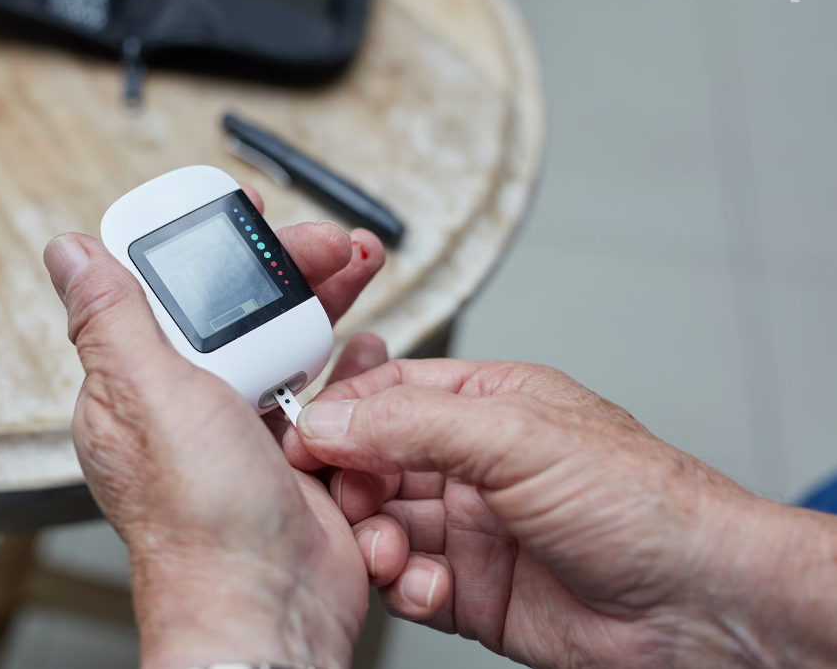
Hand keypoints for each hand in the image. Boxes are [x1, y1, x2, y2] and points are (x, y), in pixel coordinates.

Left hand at [43, 185, 387, 668]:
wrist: (270, 605)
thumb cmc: (200, 520)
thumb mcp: (149, 396)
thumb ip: (113, 320)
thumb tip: (70, 253)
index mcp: (137, 387)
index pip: (164, 292)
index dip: (204, 248)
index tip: (242, 216)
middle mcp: (188, 405)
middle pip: (237, 310)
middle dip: (284, 267)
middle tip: (325, 243)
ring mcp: (244, 429)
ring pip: (284, 342)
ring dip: (324, 302)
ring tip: (359, 267)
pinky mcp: (294, 453)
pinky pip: (322, 391)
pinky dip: (348, 364)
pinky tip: (367, 343)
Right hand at [286, 359, 836, 668]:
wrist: (696, 605)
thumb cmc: (640, 502)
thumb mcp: (516, 437)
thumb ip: (412, 423)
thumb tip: (329, 417)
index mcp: (486, 406)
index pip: (388, 394)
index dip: (340, 414)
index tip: (302, 438)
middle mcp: (474, 465)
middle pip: (374, 463)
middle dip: (352, 485)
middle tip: (348, 503)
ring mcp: (472, 529)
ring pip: (384, 527)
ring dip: (375, 542)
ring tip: (391, 552)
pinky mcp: (474, 591)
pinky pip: (410, 584)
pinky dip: (407, 588)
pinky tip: (430, 588)